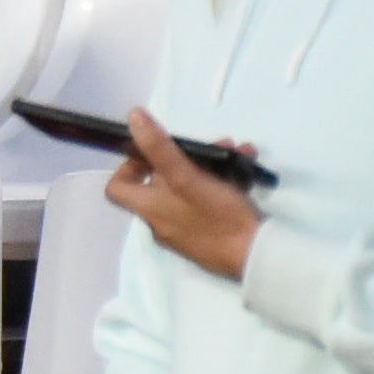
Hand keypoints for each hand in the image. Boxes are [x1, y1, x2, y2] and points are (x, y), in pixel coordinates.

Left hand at [103, 108, 263, 280]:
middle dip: (187, 157)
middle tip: (213, 145)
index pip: (117, 188)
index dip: (127, 167)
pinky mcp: (211, 233)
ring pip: (192, 187)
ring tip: (238, 152)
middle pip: (163, 181)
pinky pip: (210, 201)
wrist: (256, 256)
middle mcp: (162, 220)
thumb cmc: (216, 216)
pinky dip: (225, 182)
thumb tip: (133, 117)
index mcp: (149, 209)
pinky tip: (246, 170)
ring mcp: (187, 228)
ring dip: (212, 165)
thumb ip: (158, 148)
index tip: (150, 152)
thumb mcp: (186, 177)